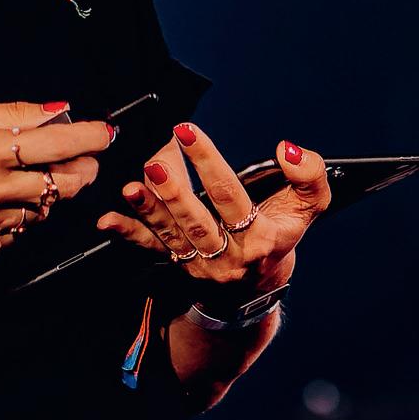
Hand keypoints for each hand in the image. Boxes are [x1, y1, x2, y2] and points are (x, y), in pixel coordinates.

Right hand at [0, 101, 111, 263]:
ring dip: (40, 195)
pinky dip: (10, 218)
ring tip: (10, 181)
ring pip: (41, 210)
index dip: (92, 137)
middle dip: (81, 171)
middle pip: (65, 184)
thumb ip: (9, 114)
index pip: (60, 143)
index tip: (106, 132)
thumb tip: (56, 110)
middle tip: (80, 162)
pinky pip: (14, 233)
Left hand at [94, 122, 328, 302]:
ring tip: (132, 187)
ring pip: (172, 235)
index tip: (187, 133)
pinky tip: (109, 220)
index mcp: (260, 239)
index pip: (231, 198)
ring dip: (150, 210)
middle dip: (174, 190)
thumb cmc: (282, 236)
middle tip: (156, 162)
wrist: (259, 286)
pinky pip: (152, 248)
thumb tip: (287, 149)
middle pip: (197, 221)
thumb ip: (309, 175)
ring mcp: (201, 262)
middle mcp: (228, 255)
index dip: (208, 163)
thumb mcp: (309, 207)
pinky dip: (129, 234)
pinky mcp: (179, 264)